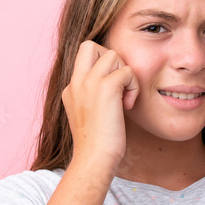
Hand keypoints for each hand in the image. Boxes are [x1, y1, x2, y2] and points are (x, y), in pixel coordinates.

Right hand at [62, 39, 140, 167]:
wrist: (94, 159)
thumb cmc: (97, 145)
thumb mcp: (90, 115)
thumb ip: (94, 97)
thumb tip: (115, 87)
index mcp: (71, 89)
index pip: (84, 57)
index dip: (102, 65)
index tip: (111, 90)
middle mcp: (76, 82)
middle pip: (91, 45)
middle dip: (111, 59)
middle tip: (118, 85)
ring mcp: (89, 83)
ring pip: (113, 54)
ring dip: (125, 74)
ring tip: (124, 98)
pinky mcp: (106, 88)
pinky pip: (128, 71)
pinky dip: (134, 87)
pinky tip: (128, 107)